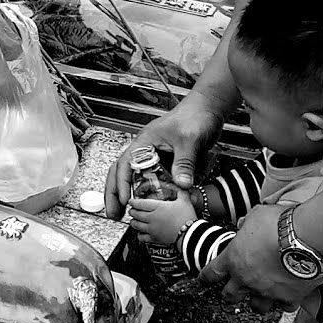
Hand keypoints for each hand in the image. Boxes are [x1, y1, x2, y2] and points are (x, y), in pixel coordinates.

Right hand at [104, 93, 226, 217]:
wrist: (208, 108)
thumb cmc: (195, 117)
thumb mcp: (189, 140)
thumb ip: (184, 162)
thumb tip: (181, 185)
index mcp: (144, 142)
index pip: (125, 164)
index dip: (122, 184)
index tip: (124, 201)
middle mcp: (145, 150)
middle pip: (121, 173)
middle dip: (114, 194)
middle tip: (114, 214)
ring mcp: (155, 156)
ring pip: (133, 177)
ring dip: (127, 194)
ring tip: (124, 212)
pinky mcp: (166, 162)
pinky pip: (152, 179)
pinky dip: (147, 192)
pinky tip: (148, 204)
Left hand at [127, 192, 196, 245]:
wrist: (191, 234)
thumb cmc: (187, 217)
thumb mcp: (185, 200)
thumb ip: (180, 190)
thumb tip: (179, 183)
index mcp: (158, 207)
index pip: (140, 203)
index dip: (133, 202)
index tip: (131, 201)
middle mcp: (152, 218)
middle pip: (136, 214)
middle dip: (132, 211)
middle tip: (132, 210)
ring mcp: (152, 229)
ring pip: (136, 225)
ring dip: (133, 222)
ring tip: (134, 220)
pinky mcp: (154, 239)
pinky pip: (141, 237)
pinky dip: (139, 235)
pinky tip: (140, 233)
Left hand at [197, 204, 320, 312]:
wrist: (307, 237)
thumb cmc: (279, 223)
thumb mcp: (256, 215)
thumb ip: (246, 223)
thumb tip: (243, 224)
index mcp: (233, 259)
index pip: (212, 272)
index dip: (205, 278)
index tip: (203, 281)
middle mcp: (247, 279)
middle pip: (230, 296)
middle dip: (231, 295)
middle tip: (235, 292)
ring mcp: (267, 291)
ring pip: (257, 307)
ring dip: (258, 302)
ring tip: (263, 296)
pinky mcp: (289, 297)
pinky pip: (284, 307)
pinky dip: (286, 302)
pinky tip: (288, 296)